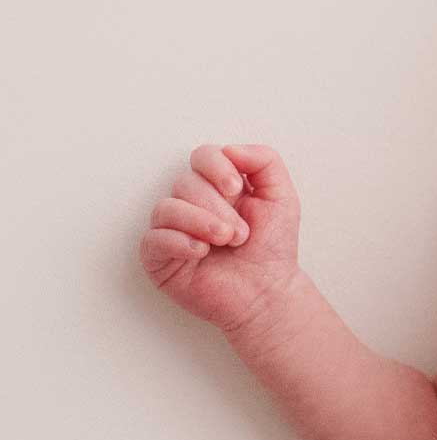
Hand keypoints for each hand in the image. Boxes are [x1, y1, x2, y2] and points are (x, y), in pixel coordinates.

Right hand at [140, 144, 303, 336]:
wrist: (267, 290)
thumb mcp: (281, 196)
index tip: (237, 189)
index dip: (216, 167)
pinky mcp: (159, 257)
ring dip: (201, 223)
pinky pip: (153, 239)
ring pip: (166, 208)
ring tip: (226, 242)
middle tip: (240, 233)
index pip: (203, 156)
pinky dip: (179, 242)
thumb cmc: (272, 246)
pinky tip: (201, 252)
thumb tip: (229, 149)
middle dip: (218, 208)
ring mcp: (172, 229)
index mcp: (217, 186)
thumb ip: (264, 161)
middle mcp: (191, 203)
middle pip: (186, 182)